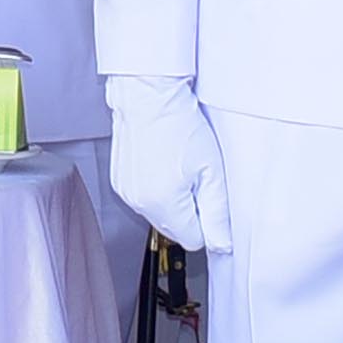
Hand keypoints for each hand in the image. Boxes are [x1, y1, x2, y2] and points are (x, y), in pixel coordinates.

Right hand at [106, 75, 234, 252]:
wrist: (148, 97)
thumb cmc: (180, 125)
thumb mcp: (212, 171)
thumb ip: (218, 214)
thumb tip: (222, 245)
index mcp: (164, 204)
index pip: (194, 240)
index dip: (206, 221)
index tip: (208, 196)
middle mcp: (140, 203)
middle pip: (174, 229)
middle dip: (188, 210)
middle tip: (193, 177)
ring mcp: (126, 193)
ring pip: (159, 215)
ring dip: (170, 199)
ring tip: (175, 166)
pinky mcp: (119, 183)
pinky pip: (144, 200)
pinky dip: (154, 188)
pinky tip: (160, 163)